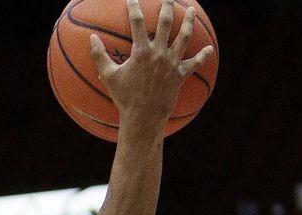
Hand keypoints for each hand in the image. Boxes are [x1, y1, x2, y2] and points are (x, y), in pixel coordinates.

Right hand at [89, 0, 214, 127]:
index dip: (134, 8)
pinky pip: (195, 63)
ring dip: (188, 21)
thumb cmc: (124, 98)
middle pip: (166, 22)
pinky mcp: (180, 75)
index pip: (137, 23)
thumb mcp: (108, 76)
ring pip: (184, 37)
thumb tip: (91, 38)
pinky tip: (209, 48)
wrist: (143, 117)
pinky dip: (203, 55)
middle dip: (167, 6)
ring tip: (190, 10)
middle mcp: (159, 53)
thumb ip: (99, 56)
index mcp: (141, 52)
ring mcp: (172, 63)